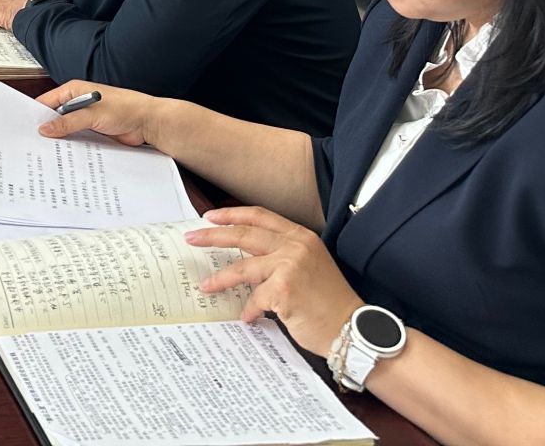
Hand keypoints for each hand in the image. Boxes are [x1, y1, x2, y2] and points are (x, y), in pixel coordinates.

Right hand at [34, 80, 163, 146]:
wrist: (148, 122)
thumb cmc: (126, 108)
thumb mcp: (92, 115)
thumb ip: (68, 122)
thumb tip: (46, 128)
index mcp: (74, 90)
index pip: (48, 101)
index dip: (37, 114)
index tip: (27, 128)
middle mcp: (78, 103)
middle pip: (55, 116)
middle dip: (48, 129)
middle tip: (35, 143)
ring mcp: (85, 118)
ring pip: (66, 129)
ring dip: (61, 139)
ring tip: (49, 151)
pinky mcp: (93, 131)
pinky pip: (77, 138)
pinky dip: (72, 145)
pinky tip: (67, 154)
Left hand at [188, 208, 362, 356]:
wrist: (352, 330)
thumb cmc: (330, 303)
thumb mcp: (309, 267)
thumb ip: (281, 255)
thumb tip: (245, 257)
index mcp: (301, 236)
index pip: (260, 215)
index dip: (232, 214)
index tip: (210, 216)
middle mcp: (295, 246)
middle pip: (244, 233)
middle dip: (213, 235)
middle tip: (192, 238)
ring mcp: (290, 266)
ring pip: (243, 267)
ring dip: (220, 279)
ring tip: (206, 286)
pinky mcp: (284, 289)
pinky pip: (255, 298)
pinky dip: (249, 310)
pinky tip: (248, 317)